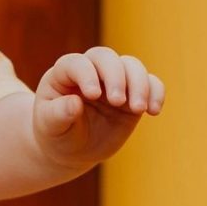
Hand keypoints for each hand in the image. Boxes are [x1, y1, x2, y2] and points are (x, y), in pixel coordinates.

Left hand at [33, 46, 165, 170]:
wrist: (72, 148)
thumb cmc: (56, 132)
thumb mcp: (50, 126)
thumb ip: (59, 113)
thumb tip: (75, 103)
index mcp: (63, 74)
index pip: (76, 63)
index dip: (86, 74)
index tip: (93, 95)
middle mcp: (89, 71)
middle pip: (106, 57)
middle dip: (115, 75)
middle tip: (117, 101)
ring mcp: (112, 81)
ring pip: (131, 65)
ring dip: (139, 84)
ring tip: (138, 109)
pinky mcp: (133, 94)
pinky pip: (150, 83)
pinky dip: (156, 92)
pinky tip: (153, 111)